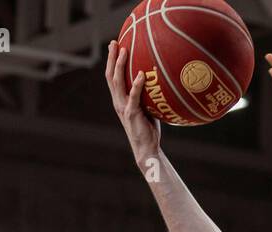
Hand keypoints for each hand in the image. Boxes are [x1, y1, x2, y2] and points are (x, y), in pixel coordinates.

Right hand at [105, 40, 161, 163]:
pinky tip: (142, 74)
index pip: (112, 77)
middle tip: (114, 42)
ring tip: (124, 51)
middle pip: (111, 75)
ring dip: (120, 65)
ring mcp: (124, 107)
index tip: (115, 45)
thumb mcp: (148, 108)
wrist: (146, 149)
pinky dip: (137, 85)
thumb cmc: (149, 129)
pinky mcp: (132, 114)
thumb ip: (148, 96)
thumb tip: (160, 82)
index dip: (112, 61)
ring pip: (118, 82)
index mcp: (120, 100)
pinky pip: (133, 96)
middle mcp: (118, 102)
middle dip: (112, 58)